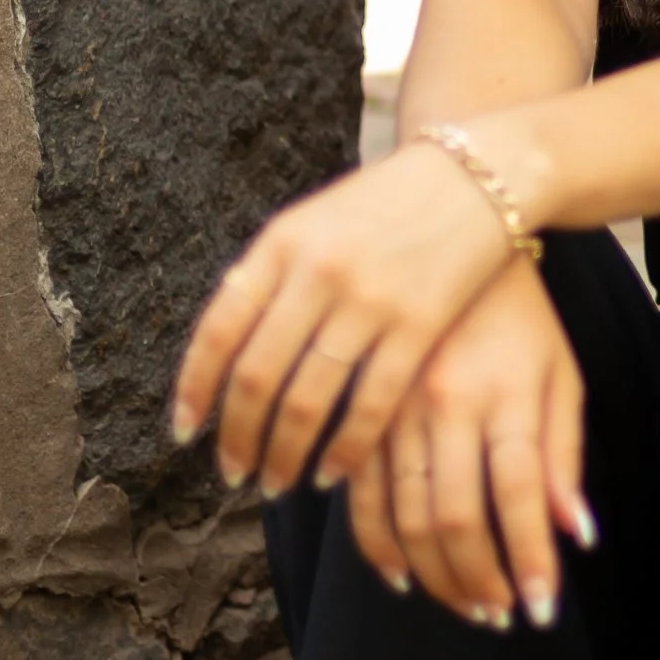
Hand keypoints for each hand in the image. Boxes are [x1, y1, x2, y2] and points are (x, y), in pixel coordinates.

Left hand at [172, 143, 518, 505]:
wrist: (475, 176)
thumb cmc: (385, 205)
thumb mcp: (312, 221)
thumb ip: (269, 276)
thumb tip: (221, 354)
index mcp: (281, 243)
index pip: (218, 329)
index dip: (195, 389)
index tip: (185, 432)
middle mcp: (318, 272)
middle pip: (259, 375)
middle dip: (238, 436)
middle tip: (233, 473)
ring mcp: (369, 300)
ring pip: (308, 399)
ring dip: (285, 453)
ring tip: (275, 482)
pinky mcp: (419, 325)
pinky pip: (370, 405)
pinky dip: (345, 449)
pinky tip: (331, 474)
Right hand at [341, 257, 590, 626]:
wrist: (454, 235)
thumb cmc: (522, 315)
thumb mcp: (560, 372)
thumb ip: (562, 454)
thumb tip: (574, 535)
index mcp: (505, 393)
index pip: (518, 500)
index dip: (528, 563)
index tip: (541, 611)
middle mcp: (446, 403)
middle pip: (454, 518)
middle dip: (477, 581)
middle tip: (499, 616)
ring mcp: (395, 405)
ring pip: (403, 515)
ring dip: (433, 574)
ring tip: (465, 606)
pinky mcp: (360, 406)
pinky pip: (359, 494)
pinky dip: (376, 544)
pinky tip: (400, 574)